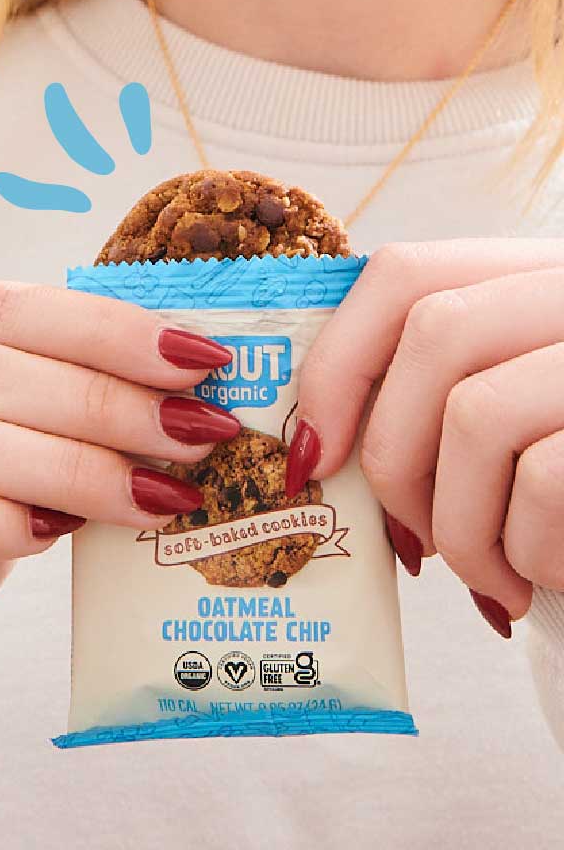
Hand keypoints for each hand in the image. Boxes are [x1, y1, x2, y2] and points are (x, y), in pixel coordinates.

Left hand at [286, 239, 563, 631]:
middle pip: (435, 338)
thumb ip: (442, 394)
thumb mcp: (526, 405)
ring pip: (479, 415)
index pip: (405, 273)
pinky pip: (548, 480)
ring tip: (493, 578)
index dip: (339, 360)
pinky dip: (532, 549)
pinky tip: (549, 578)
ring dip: (464, 524)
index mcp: (541, 275)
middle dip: (395, 457)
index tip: (312, 452)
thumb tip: (313, 446)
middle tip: (414, 543)